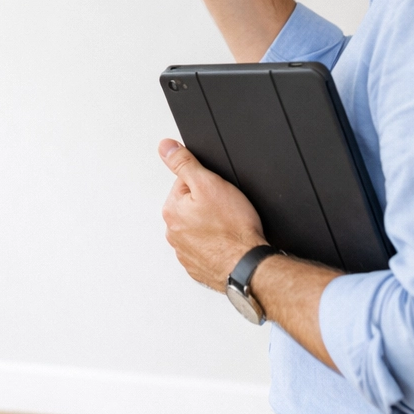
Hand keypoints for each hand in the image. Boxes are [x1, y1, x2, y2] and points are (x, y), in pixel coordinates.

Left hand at [158, 138, 265, 289]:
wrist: (247, 264)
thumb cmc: (232, 229)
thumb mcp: (208, 183)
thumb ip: (184, 162)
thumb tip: (166, 147)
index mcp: (172, 209)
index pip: (186, 183)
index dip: (207, 184)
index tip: (220, 193)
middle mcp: (173, 232)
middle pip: (192, 206)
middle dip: (209, 205)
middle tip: (227, 211)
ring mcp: (185, 251)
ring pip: (199, 227)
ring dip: (212, 225)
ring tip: (229, 227)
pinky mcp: (198, 266)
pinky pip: (206, 248)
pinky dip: (216, 244)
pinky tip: (228, 242)